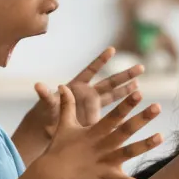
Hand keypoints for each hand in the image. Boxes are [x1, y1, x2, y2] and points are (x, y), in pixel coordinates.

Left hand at [13, 47, 142, 162]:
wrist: (47, 128)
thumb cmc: (46, 114)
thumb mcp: (47, 105)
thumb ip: (45, 96)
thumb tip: (38, 85)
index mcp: (77, 87)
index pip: (91, 71)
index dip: (101, 61)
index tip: (112, 50)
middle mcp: (88, 94)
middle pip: (110, 82)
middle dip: (125, 75)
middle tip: (141, 68)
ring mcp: (94, 106)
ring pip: (114, 96)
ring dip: (127, 91)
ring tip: (140, 84)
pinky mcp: (96, 119)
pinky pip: (110, 115)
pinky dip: (120, 114)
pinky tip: (134, 113)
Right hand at [32, 85, 162, 178]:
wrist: (51, 175)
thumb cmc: (59, 148)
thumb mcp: (64, 125)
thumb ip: (66, 105)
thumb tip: (62, 86)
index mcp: (94, 132)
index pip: (113, 115)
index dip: (126, 105)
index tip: (139, 93)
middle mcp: (102, 145)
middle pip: (125, 130)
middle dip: (141, 119)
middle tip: (158, 107)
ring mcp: (105, 162)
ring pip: (129, 152)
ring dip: (145, 145)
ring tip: (161, 137)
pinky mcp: (106, 178)